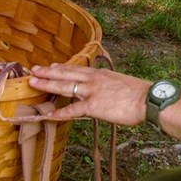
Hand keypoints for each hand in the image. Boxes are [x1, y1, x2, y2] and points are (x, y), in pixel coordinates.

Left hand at [28, 63, 148, 126]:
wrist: (148, 100)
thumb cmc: (139, 94)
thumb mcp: (121, 83)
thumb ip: (110, 84)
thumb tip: (107, 90)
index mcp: (101, 73)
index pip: (77, 69)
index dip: (62, 67)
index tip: (52, 65)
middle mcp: (93, 79)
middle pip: (66, 73)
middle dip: (48, 72)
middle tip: (34, 69)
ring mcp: (92, 91)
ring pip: (64, 86)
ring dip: (47, 84)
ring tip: (33, 82)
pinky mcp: (93, 105)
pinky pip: (72, 110)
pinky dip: (59, 112)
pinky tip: (48, 115)